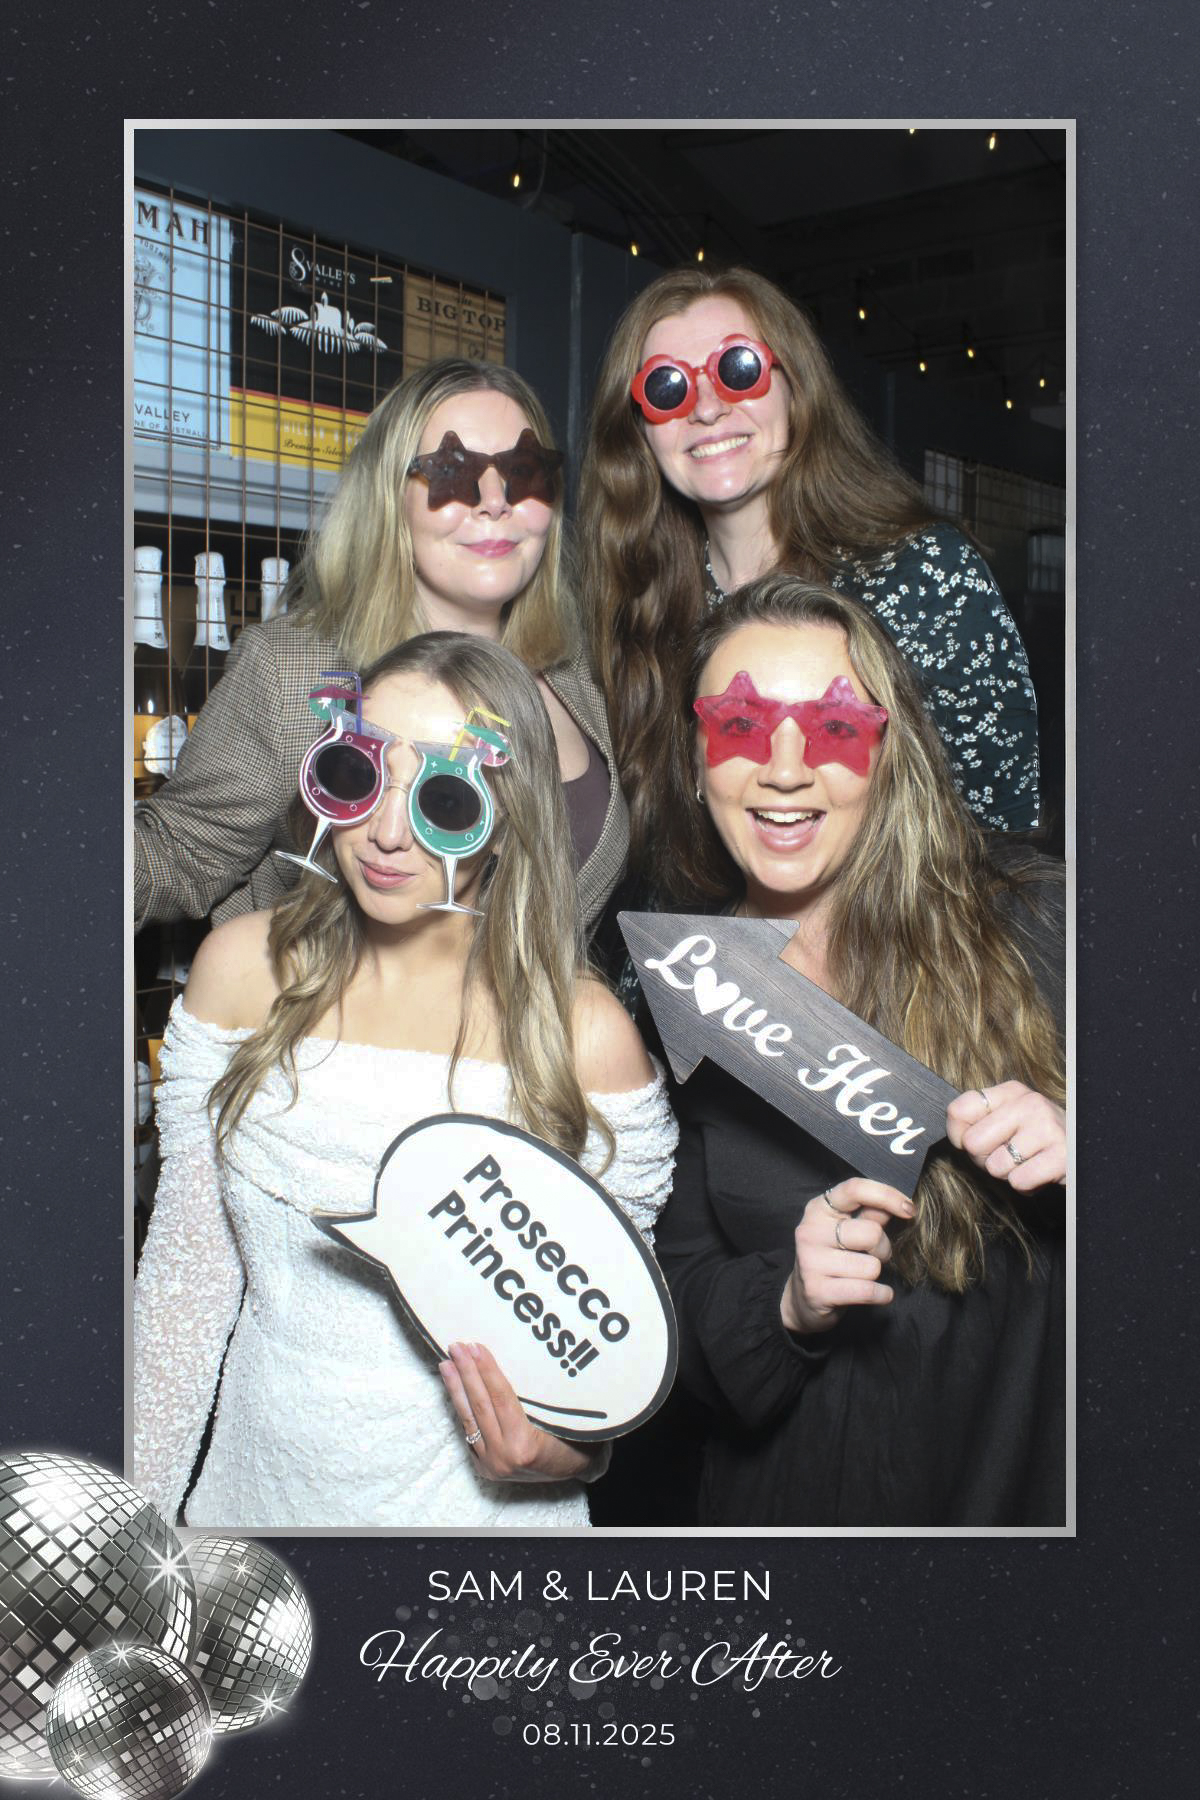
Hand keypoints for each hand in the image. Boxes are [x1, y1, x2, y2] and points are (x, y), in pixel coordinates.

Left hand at [437, 1341, 599, 1482]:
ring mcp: (491, 1465)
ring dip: (456, 1389)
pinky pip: (470, 1433)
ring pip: (469, 1420)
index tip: (475, 1346)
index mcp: (525, 1446)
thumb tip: (514, 1357)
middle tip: (456, 1347)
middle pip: (481, 1407)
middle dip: (466, 1374)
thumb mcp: (562, 1417)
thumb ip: (536, 1398)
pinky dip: (462, 1409)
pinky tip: (455, 1389)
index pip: (501, 1399)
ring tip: (447, 1364)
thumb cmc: (576, 1438)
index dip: (487, 1371)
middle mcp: (504, 1457)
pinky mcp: (484, 1468)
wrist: (576, 1470)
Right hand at [781, 1178, 914, 1336]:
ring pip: (872, 1266)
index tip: (910, 1210)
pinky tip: (873, 1293)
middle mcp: (810, 1231)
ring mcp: (810, 1261)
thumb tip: (902, 1204)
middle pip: (872, 1233)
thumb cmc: (834, 1258)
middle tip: (872, 1256)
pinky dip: (881, 1294)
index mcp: (819, 1208)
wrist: (804, 1299)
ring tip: (860, 1275)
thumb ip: (872, 1215)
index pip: (855, 1189)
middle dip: (883, 1248)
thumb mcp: (847, 1231)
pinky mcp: (817, 1291)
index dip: (888, 1196)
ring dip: (875, 1274)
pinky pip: (868, 1291)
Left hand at [946, 1081, 1066, 1189]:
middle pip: (972, 1143)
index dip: (958, 1134)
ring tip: (1028, 1162)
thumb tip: (955, 1135)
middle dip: (985, 1159)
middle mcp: (1030, 1103)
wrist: (1082, 1149)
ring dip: (1009, 1173)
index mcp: (1011, 1092)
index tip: (973, 1140)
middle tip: (1008, 1155)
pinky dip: (1026, 1186)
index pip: (959, 1110)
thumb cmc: (1037, 1138)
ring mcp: (1047, 1128)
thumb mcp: (1009, 1119)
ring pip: (995, 1167)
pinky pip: (1018, 1182)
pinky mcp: (1061, 1156)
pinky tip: (1040, 1173)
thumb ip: (977, 1121)